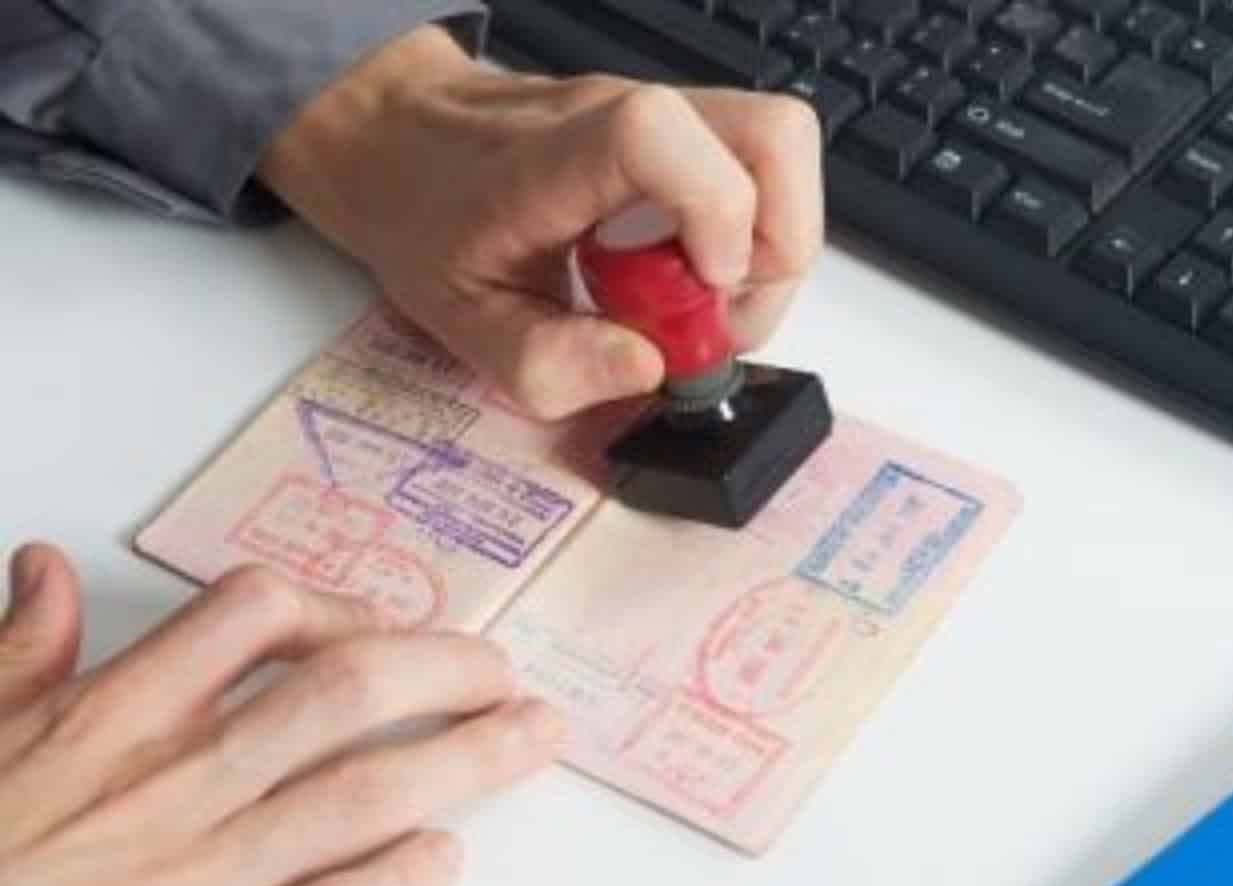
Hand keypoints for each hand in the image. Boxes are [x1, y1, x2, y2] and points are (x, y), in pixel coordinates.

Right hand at [0, 543, 562, 885]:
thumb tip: (39, 566)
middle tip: (501, 668)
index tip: (379, 624)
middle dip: (443, 668)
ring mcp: (205, 873)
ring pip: (364, 793)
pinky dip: (397, 882)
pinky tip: (444, 857)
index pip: (254, 615)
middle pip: (346, 692)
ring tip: (530, 736)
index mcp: (112, 720)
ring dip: (465, 758)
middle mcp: (175, 784)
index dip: (339, 606)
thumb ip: (16, 654)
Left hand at [259, 26, 824, 419]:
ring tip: (695, 302)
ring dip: (767, 252)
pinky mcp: (686, 131)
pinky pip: (760, 175)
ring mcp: (666, 115)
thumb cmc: (426, 213)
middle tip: (710, 318)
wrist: (400, 139)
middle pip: (775, 139)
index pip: (662, 137)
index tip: (703, 292)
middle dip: (773, 254)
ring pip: (782, 157)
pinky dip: (748, 241)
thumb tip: (646, 372)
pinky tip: (686, 275)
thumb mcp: (456, 318)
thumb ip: (544, 362)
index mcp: (557, 156)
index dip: (716, 213)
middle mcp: (626, 116)